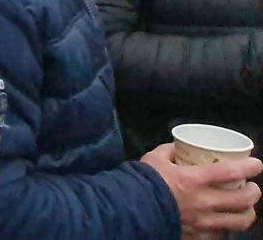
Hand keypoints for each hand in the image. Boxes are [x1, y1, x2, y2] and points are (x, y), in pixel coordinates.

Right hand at [141, 143, 261, 237]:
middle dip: (253, 192)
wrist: (129, 210)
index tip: (257, 165)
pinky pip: (220, 234)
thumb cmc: (142, 182)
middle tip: (252, 187)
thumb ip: (169, 152)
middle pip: (243, 199)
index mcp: (194, 180)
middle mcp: (204, 202)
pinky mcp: (198, 236)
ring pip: (239, 221)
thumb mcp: (153, 159)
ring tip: (245, 208)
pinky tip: (223, 222)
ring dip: (247, 213)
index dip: (250, 167)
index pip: (232, 172)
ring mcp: (203, 222)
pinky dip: (225, 227)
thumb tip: (178, 148)